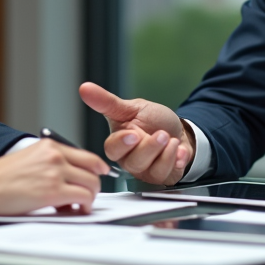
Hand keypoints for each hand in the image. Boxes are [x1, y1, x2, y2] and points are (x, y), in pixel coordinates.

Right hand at [0, 139, 107, 214]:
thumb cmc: (0, 177)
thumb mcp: (29, 158)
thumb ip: (50, 162)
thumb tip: (68, 177)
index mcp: (49, 146)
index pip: (85, 155)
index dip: (97, 168)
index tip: (99, 175)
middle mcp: (56, 156)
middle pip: (93, 169)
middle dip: (93, 185)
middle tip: (86, 196)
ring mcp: (56, 172)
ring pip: (91, 184)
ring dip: (89, 198)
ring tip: (77, 206)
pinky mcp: (54, 191)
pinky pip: (83, 198)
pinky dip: (84, 207)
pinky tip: (75, 210)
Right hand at [79, 82, 193, 184]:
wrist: (179, 131)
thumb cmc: (152, 121)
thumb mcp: (131, 107)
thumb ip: (107, 102)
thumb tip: (84, 88)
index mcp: (119, 143)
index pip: (112, 149)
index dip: (122, 143)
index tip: (133, 134)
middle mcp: (130, 159)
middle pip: (133, 162)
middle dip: (149, 147)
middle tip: (161, 134)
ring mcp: (146, 170)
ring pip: (150, 169)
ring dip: (165, 153)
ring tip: (171, 139)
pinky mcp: (162, 176)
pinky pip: (167, 174)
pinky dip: (177, 159)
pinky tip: (180, 150)